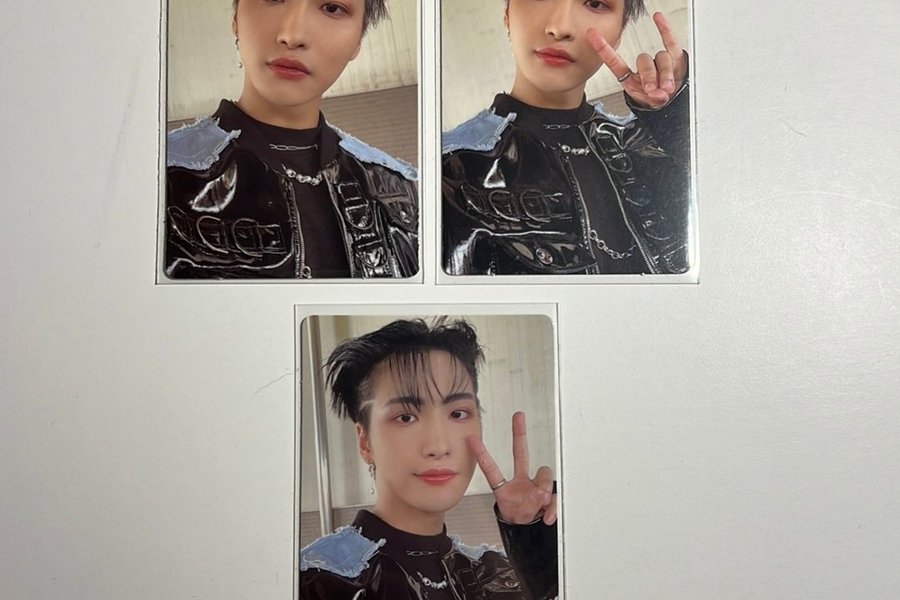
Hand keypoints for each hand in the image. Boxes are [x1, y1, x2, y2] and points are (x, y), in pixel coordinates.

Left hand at [466, 411, 556, 525]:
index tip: (471, 439)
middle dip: (519, 433)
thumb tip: (544, 496)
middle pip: (520, 454)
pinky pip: (555, 496)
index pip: (491, 469)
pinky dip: (553, 508)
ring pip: (545, 479)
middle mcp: (520, 482)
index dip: (482, 454)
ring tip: (537, 507)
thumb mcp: (515, 516)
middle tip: (518, 416)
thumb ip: (525, 502)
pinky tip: (547, 515)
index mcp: (505, 488)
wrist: (528, 532)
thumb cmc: (518, 519)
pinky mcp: (547, 494)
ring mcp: (534, 486)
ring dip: (543, 494)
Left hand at [587, 12, 686, 108]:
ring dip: (665, 73)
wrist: (673, 97)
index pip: (614, 62)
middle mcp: (643, 66)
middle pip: (644, 60)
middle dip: (649, 76)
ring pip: (661, 57)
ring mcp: (658, 60)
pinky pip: (670, 41)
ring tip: (667, 88)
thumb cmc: (657, 98)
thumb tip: (659, 94)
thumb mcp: (652, 101)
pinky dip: (664, 29)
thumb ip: (655, 97)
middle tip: (652, 90)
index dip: (604, 49)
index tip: (592, 35)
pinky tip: (657, 18)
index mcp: (631, 77)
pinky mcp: (674, 56)